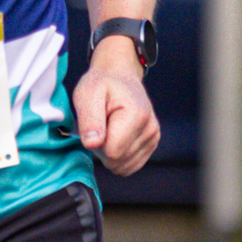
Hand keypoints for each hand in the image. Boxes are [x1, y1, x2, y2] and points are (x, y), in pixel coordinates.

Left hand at [74, 46, 160, 175]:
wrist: (119, 75)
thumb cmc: (101, 83)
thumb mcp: (87, 94)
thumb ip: (89, 120)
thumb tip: (92, 144)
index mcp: (137, 116)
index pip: (112, 153)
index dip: (97, 143)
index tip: (96, 123)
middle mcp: (151, 129)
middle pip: (117, 161)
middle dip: (102, 149)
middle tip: (100, 125)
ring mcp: (153, 137)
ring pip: (123, 166)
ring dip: (110, 152)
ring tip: (108, 128)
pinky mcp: (152, 143)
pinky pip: (130, 165)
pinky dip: (119, 155)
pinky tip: (116, 136)